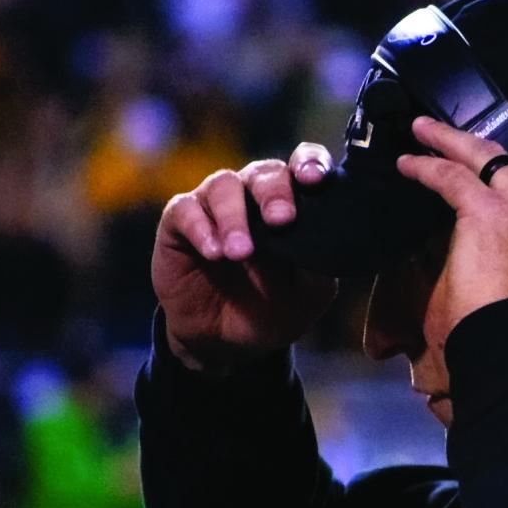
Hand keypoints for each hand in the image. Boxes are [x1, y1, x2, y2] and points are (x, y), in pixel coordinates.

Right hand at [152, 143, 339, 370]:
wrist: (227, 344)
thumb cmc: (274, 308)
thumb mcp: (309, 293)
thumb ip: (320, 262)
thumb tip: (329, 237)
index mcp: (291, 203)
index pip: (302, 165)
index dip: (309, 163)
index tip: (314, 179)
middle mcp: (252, 196)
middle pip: (263, 172)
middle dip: (274, 193)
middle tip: (281, 220)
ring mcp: (214, 206)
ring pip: (223, 185)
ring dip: (234, 216)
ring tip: (240, 252)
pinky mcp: (179, 222)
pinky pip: (186, 210)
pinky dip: (201, 229)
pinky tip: (214, 253)